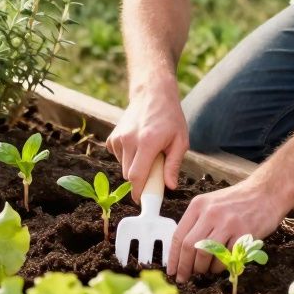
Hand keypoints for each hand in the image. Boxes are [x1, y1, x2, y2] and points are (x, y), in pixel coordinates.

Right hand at [106, 84, 187, 202]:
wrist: (152, 93)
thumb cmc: (170, 117)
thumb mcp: (180, 141)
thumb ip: (173, 165)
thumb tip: (170, 186)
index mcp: (147, 143)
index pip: (136, 176)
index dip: (138, 192)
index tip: (142, 200)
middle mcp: (129, 140)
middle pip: (128, 174)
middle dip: (139, 180)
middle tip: (153, 172)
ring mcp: (119, 138)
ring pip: (123, 166)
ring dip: (134, 167)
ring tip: (148, 153)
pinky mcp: (113, 136)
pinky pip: (117, 157)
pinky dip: (126, 157)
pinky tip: (137, 146)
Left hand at [168, 179, 292, 282]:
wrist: (266, 192)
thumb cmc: (237, 201)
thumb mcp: (211, 203)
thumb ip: (197, 223)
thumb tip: (182, 252)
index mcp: (199, 205)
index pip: (179, 235)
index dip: (173, 257)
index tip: (171, 270)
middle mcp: (211, 213)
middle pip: (190, 247)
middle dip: (185, 267)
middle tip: (184, 277)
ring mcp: (228, 224)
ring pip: (206, 255)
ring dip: (203, 268)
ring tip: (206, 270)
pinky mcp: (243, 234)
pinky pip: (226, 259)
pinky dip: (221, 267)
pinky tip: (221, 265)